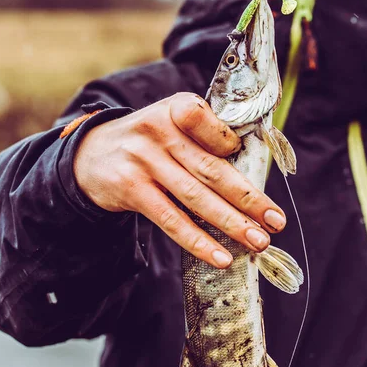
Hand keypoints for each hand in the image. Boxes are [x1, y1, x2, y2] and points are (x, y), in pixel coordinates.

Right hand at [73, 93, 285, 268]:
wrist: (90, 155)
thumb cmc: (148, 142)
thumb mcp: (171, 124)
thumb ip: (204, 140)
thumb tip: (251, 182)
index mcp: (176, 109)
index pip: (213, 127)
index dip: (234, 148)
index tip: (257, 171)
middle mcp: (159, 132)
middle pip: (212, 170)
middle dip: (249, 199)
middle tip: (276, 222)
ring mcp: (143, 161)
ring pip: (195, 197)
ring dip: (231, 223)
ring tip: (258, 242)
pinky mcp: (131, 190)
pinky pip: (171, 220)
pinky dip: (198, 241)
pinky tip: (220, 257)